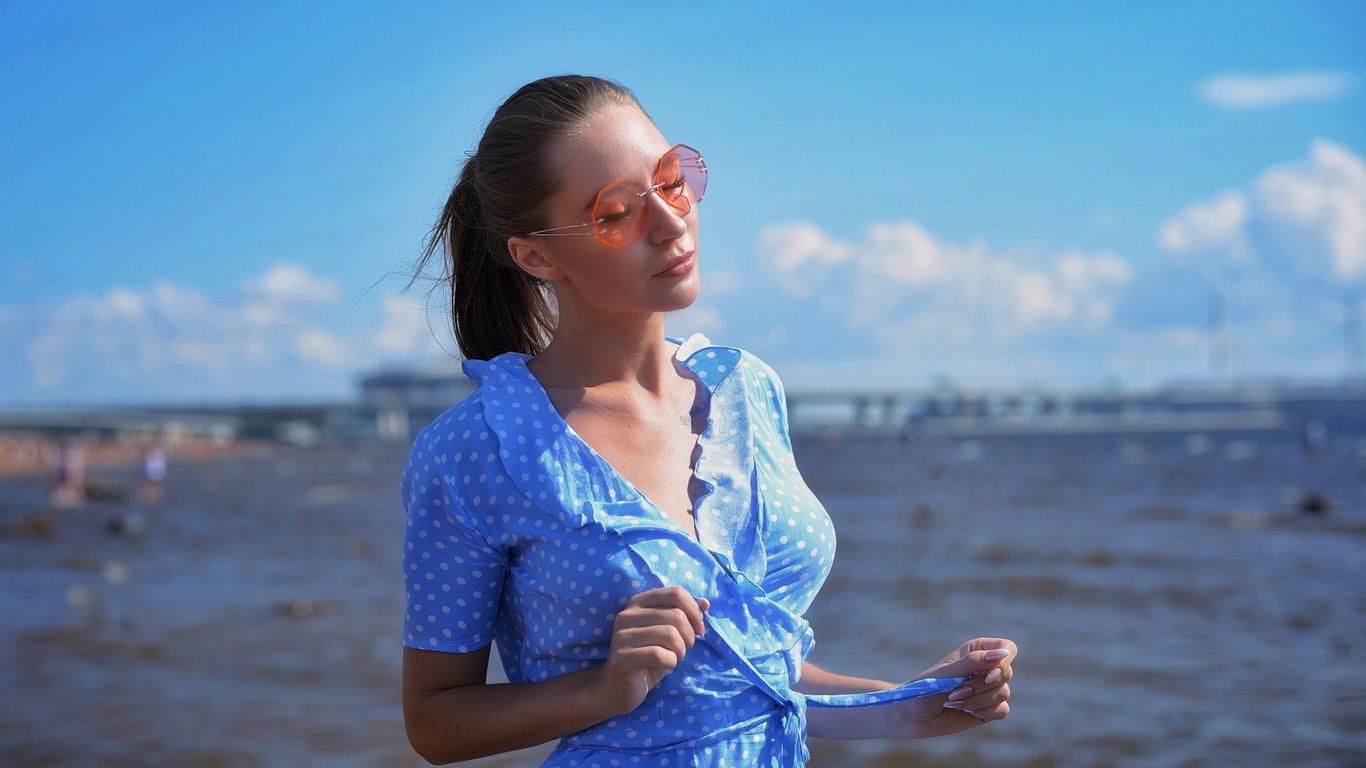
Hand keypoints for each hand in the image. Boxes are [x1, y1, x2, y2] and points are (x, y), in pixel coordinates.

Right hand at [594, 586, 708, 714]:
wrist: (618, 687)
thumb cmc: (648, 657)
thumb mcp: (669, 633)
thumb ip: (685, 616)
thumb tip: (706, 604)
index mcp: (639, 602)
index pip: (676, 593)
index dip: (695, 612)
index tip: (698, 629)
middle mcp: (627, 615)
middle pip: (677, 615)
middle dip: (689, 635)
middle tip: (683, 649)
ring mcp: (622, 636)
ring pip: (670, 635)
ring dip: (681, 650)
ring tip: (674, 657)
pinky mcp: (622, 658)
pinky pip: (659, 655)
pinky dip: (671, 661)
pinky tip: (666, 665)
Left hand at [895, 637, 1015, 738]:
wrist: (914, 714)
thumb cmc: (926, 687)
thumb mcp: (948, 673)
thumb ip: (974, 662)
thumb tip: (1002, 654)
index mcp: (977, 650)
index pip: (1007, 647)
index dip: (1004, 660)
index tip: (988, 674)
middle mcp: (986, 668)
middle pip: (1007, 673)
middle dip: (981, 685)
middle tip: (957, 691)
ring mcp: (989, 689)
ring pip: (1004, 693)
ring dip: (977, 700)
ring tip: (955, 701)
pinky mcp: (989, 709)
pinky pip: (1002, 710)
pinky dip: (983, 711)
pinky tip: (965, 710)